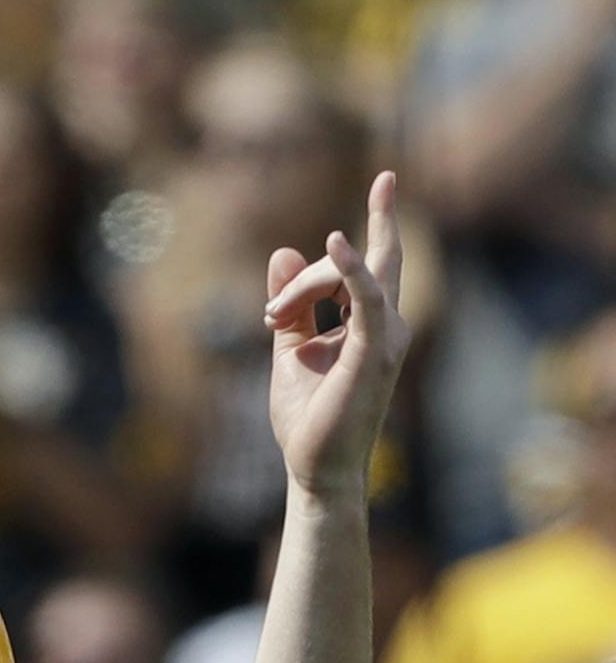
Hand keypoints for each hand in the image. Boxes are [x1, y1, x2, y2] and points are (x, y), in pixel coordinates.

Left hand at [263, 171, 410, 497]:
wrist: (316, 468)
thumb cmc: (308, 417)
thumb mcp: (290, 349)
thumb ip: (291, 304)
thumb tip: (284, 252)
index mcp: (371, 323)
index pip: (376, 262)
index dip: (371, 226)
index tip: (371, 193)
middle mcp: (389, 325)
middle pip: (372, 258)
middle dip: (365, 228)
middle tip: (287, 295)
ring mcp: (388, 336)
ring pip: (357, 272)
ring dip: (307, 283)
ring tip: (273, 316)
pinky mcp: (374, 351)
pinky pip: (367, 296)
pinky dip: (349, 269)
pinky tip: (334, 243)